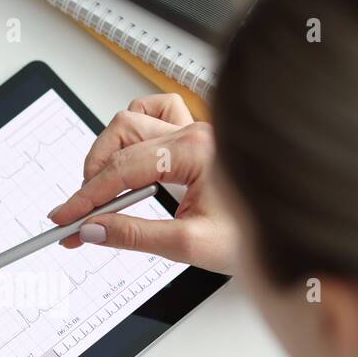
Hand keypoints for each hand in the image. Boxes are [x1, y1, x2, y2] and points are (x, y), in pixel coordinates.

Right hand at [47, 94, 237, 273]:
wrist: (291, 234)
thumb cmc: (254, 235)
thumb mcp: (190, 245)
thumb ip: (135, 236)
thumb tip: (94, 229)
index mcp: (196, 152)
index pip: (122, 169)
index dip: (87, 196)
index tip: (65, 218)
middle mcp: (195, 132)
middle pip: (120, 136)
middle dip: (92, 176)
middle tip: (80, 213)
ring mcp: (196, 129)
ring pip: (133, 117)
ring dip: (109, 149)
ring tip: (102, 188)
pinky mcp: (195, 135)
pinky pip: (155, 111)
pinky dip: (134, 128)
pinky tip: (130, 155)